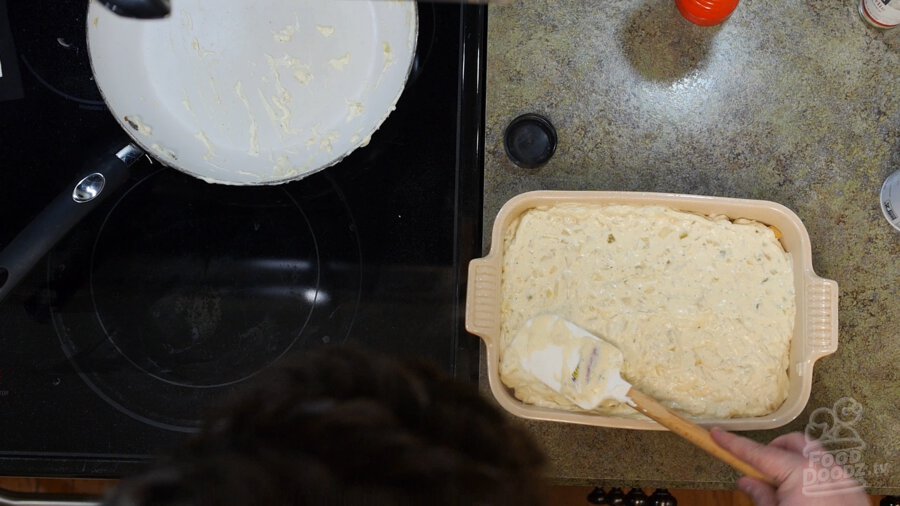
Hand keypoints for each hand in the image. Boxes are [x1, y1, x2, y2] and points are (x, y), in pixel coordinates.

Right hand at [710, 428, 868, 505]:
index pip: (759, 453)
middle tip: (758, 468)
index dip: (734, 443)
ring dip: (795, 462)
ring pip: (814, 456)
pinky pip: (829, 474)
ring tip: (783, 487)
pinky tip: (806, 499)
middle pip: (794, 443)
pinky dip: (813, 477)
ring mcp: (844, 480)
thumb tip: (748, 482)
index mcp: (801, 473)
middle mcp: (825, 469)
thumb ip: (761, 497)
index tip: (716, 433)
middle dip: (774, 449)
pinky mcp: (855, 494)